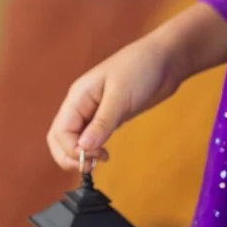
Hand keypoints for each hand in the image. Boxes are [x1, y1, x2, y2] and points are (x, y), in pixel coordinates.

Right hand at [45, 28, 181, 174]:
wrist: (166, 59)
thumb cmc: (141, 68)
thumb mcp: (120, 97)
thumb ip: (102, 123)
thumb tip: (83, 148)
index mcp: (78, 96)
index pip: (60, 131)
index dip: (71, 150)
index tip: (92, 157)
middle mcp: (82, 105)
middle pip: (60, 138)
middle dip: (69, 156)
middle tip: (91, 167)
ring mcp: (94, 111)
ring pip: (74, 139)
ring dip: (81, 154)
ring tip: (100, 160)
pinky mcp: (109, 117)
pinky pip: (91, 137)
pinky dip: (92, 149)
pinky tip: (105, 154)